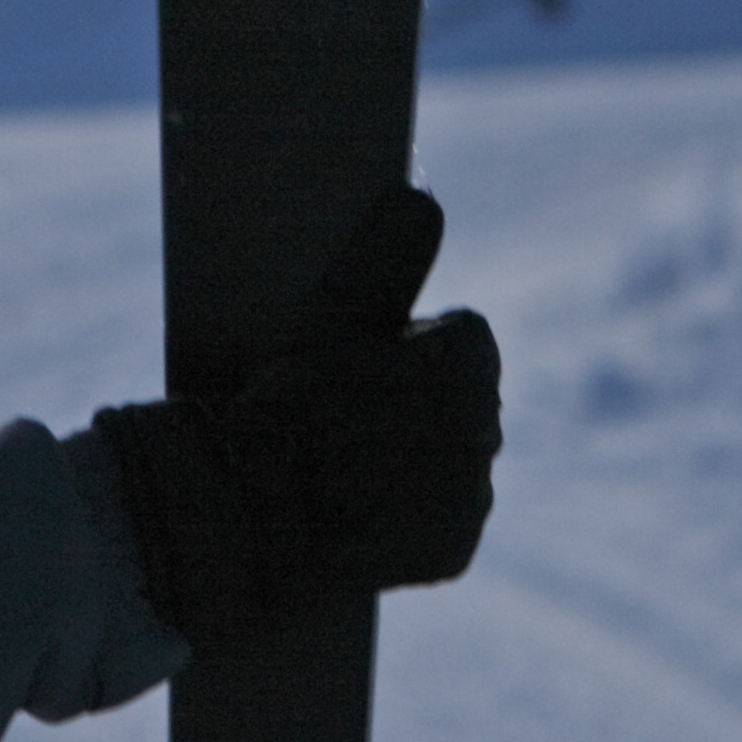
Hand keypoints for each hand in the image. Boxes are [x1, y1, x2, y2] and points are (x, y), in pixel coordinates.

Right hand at [95, 185, 501, 635]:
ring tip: (344, 465)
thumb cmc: (283, 408)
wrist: (254, 521)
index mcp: (468, 363)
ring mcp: (473, 495)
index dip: (407, 345)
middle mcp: (487, 429)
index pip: (460, 336)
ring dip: (418, 458)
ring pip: (453, 459)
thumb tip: (421, 193)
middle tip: (341, 415)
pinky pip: (445, 521)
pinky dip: (413, 518)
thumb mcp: (324, 318)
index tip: (356, 363)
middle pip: (460, 398)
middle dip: (419, 400)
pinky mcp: (456, 549)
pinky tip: (361, 513)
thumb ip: (383, 253)